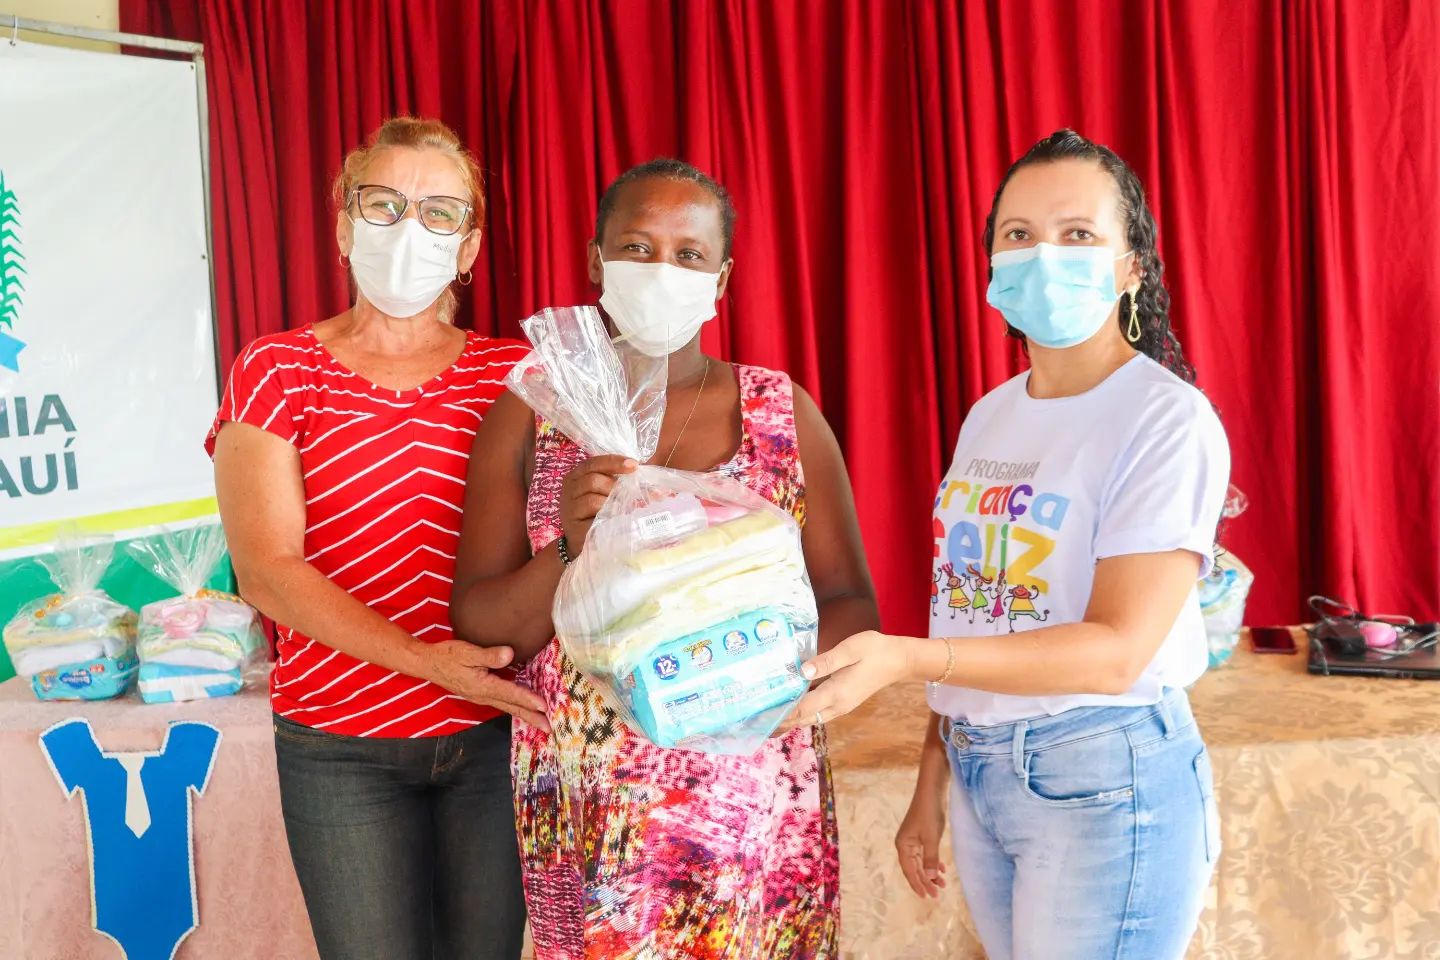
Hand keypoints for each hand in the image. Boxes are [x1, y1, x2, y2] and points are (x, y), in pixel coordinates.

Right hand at [424, 639, 549, 730]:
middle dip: (532, 717)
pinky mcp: (480, 694)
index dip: (528, 699)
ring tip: (541, 722)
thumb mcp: (467, 651)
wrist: (427, 664)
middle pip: (512, 707)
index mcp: (482, 686)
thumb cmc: (447, 655)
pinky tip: (523, 708)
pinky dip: (515, 708)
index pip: (510, 694)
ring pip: (508, 707)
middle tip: (550, 728)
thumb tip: (510, 655)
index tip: (544, 706)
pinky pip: (502, 703)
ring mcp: (481, 697)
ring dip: (525, 715)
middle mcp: (483, 695)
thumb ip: (489, 654)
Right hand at [560, 455, 637, 552]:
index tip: (635, 465)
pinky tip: (617, 519)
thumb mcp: (609, 495)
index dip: (614, 462)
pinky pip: (593, 518)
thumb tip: (660, 491)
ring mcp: (569, 509)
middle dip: (616, 486)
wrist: (583, 541)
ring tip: (625, 509)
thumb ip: (624, 485)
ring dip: (613, 503)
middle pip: (593, 480)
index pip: (594, 463)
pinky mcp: (573, 527)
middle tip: (631, 494)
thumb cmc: (599, 513)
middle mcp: (569, 490)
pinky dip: (608, 517)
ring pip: (593, 499)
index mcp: (577, 476)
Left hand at [775, 630, 912, 731]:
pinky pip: (818, 712)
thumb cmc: (874, 651)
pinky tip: (791, 706)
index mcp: (837, 693)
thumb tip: (802, 671)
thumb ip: (826, 661)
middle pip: (804, 718)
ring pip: (811, 718)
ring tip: (769, 718)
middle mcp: (838, 705)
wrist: (898, 660)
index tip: (762, 717)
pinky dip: (803, 713)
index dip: (782, 714)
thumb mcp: (850, 650)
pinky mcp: (843, 702)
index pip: (803, 708)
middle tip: (757, 722)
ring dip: (791, 720)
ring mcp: (841, 706)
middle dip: (782, 722)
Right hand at [895, 783, 947, 898]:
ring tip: (942, 884)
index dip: (918, 884)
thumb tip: (929, 878)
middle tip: (937, 894)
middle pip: (914, 868)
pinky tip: (942, 870)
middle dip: (925, 881)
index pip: (909, 870)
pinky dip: (933, 862)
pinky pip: (925, 854)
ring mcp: (913, 839)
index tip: (928, 897)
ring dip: (930, 873)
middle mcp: (905, 843)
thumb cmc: (929, 812)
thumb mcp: (931, 838)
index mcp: (902, 845)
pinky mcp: (921, 834)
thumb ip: (930, 859)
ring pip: (921, 862)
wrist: (932, 791)